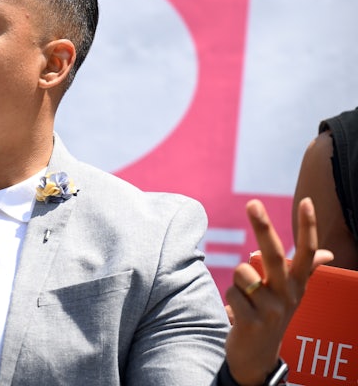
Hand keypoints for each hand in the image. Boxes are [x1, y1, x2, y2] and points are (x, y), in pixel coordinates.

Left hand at [223, 197, 332, 384]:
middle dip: (262, 226)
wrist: (257, 356)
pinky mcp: (253, 321)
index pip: (306, 252)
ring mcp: (272, 309)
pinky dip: (230, 300)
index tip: (306, 201)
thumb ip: (304, 271)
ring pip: (242, 272)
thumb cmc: (271, 314)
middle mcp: (289, 294)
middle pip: (272, 254)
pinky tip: (239, 315)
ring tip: (246, 300)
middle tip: (252, 202)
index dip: (307, 227)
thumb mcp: (290, 293)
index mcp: (298, 284)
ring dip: (237, 283)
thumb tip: (327, 254)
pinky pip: (231, 293)